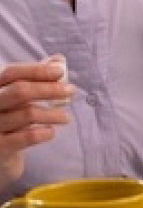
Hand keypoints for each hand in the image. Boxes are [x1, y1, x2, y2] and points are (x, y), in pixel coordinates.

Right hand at [0, 59, 73, 186]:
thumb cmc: (10, 119)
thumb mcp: (18, 97)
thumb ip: (35, 78)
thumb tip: (58, 60)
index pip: (11, 73)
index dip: (37, 70)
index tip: (60, 71)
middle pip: (20, 91)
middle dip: (49, 89)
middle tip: (71, 91)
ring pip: (28, 114)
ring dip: (53, 114)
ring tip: (66, 118)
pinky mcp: (0, 147)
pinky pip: (28, 137)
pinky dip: (45, 132)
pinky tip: (50, 132)